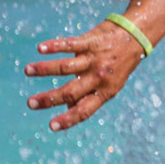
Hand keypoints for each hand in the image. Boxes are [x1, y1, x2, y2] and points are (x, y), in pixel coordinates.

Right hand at [24, 19, 147, 130]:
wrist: (136, 36)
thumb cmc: (119, 65)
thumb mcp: (111, 86)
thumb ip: (90, 97)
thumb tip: (69, 109)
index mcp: (105, 92)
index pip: (84, 110)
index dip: (68, 119)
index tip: (51, 126)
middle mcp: (99, 77)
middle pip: (70, 91)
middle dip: (49, 99)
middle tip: (30, 103)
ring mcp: (95, 59)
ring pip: (66, 67)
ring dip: (44, 69)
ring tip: (27, 71)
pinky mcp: (91, 41)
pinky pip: (70, 44)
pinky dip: (54, 46)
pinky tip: (40, 48)